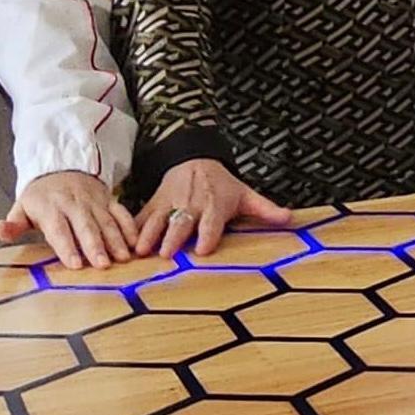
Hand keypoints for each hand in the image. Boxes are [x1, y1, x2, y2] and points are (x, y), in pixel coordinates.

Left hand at [0, 171, 142, 268]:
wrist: (61, 167)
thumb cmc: (41, 198)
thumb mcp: (21, 208)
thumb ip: (12, 224)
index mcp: (50, 207)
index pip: (59, 229)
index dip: (67, 246)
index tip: (75, 264)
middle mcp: (74, 203)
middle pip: (85, 226)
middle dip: (95, 245)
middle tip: (102, 265)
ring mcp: (93, 201)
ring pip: (106, 221)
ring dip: (116, 240)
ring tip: (123, 258)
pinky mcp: (108, 199)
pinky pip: (121, 212)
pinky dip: (129, 227)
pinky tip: (136, 243)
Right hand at [137, 157, 296, 258]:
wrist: (194, 159)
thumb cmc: (222, 185)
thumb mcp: (245, 194)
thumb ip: (265, 209)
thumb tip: (290, 218)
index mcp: (214, 205)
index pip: (211, 222)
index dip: (207, 234)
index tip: (202, 249)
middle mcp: (190, 205)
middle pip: (181, 223)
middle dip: (174, 238)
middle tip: (167, 254)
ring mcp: (169, 204)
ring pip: (157, 220)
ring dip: (149, 235)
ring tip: (141, 251)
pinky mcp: (153, 204)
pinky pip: (140, 217)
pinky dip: (131, 229)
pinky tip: (124, 244)